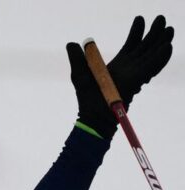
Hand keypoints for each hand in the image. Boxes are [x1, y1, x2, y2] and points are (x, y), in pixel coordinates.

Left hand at [67, 15, 173, 138]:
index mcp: (118, 66)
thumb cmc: (87, 99)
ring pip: (152, 56)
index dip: (136, 32)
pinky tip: (167, 47)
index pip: (131, 46)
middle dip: (154, 34)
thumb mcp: (79, 75)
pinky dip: (160, 58)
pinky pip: (151, 69)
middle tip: (161, 19)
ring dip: (161, 43)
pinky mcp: (136, 83)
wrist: (93, 118)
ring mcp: (134, 76)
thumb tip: (72, 43)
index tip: (140, 19)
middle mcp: (129, 70)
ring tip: (169, 30)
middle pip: (145, 48)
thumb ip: (78, 58)